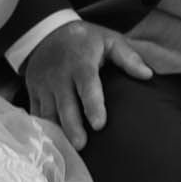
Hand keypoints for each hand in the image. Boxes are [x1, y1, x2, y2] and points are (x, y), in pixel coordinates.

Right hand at [21, 19, 152, 150]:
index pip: (87, 85)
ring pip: (48, 112)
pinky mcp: (33, 91)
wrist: (46, 31)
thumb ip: (128, 57)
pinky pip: (36, 112)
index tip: (99, 125)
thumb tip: (148, 75)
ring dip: (58, 131)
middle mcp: (60, 75)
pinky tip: (53, 142)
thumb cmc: (84, 39)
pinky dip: (44, 127)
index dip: (93, 105)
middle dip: (72, 126)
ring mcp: (44, 84)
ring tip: (67, 150)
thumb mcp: (108, 40)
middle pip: (66, 105)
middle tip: (81, 145)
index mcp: (81, 62)